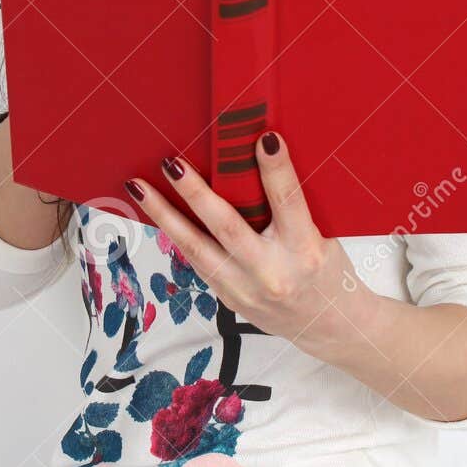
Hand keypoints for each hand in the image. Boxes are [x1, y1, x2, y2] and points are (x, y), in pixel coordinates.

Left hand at [123, 133, 367, 352]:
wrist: (327, 327)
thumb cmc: (328, 274)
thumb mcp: (322, 238)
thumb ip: (291, 210)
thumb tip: (255, 164)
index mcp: (306, 251)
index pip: (288, 203)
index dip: (276, 170)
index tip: (264, 139)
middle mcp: (272, 272)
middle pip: (227, 227)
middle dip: (195, 192)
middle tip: (172, 163)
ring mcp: (245, 289)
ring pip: (196, 248)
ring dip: (164, 215)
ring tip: (139, 188)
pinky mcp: (228, 298)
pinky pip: (196, 261)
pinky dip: (175, 235)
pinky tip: (155, 214)